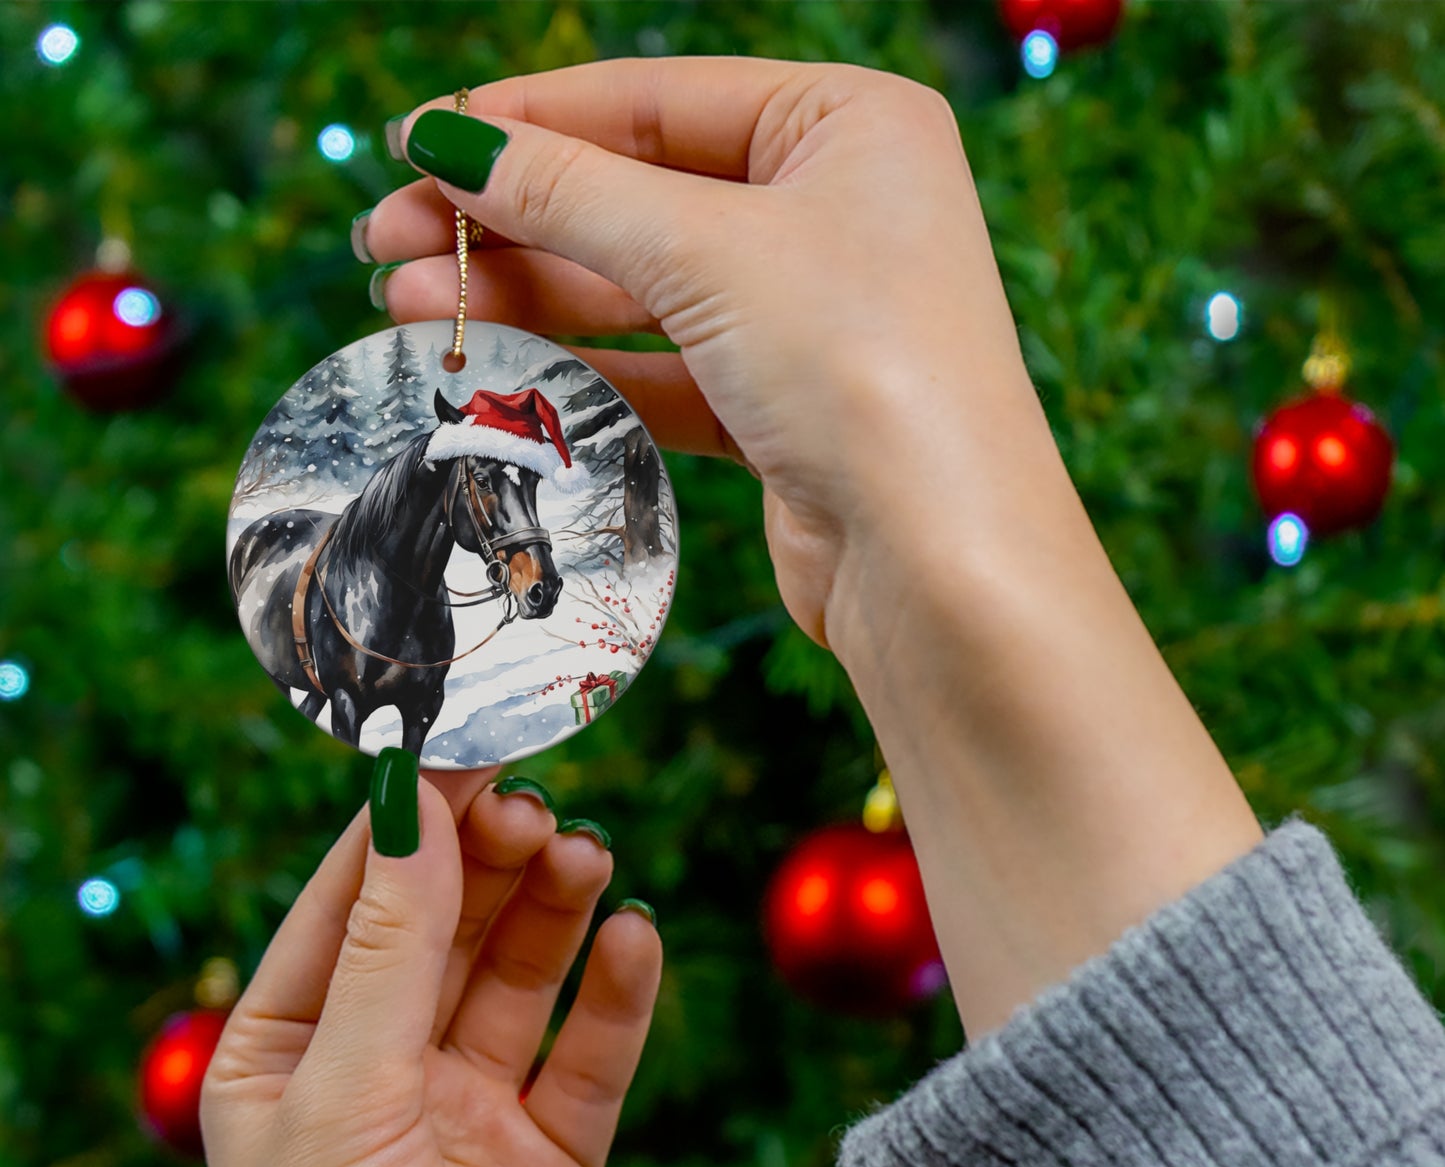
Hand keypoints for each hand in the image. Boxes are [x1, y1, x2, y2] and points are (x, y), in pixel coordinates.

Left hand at [201, 767, 661, 1166]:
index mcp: (290, 1051)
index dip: (410, 823)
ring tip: (589, 858)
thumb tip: (414, 805)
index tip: (468, 746)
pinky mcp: (552, 1159)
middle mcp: (380, 1071)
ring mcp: (469, 1113)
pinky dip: (618, 995)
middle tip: (539, 811)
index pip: (353, 900)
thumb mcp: (345, 1097)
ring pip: (522, 977)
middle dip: (491, 863)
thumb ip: (391, 948)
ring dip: (556, 912)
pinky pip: (592, 1055)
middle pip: (447, 927)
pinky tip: (635, 941)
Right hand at [362, 56, 1049, 652]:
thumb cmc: (861, 368)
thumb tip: (450, 142)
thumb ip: (571, 193)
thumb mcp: (707, 251)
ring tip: (407, 306)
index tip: (415, 142)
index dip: (527, 121)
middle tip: (386, 241)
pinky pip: (663, 369)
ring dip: (526, 297)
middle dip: (509, 219)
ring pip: (640, 289)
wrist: (938, 560)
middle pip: (637, 195)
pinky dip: (581, 368)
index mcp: (847, 125)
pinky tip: (493, 367)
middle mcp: (834, 210)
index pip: (655, 100)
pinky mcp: (783, 408)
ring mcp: (809, 314)